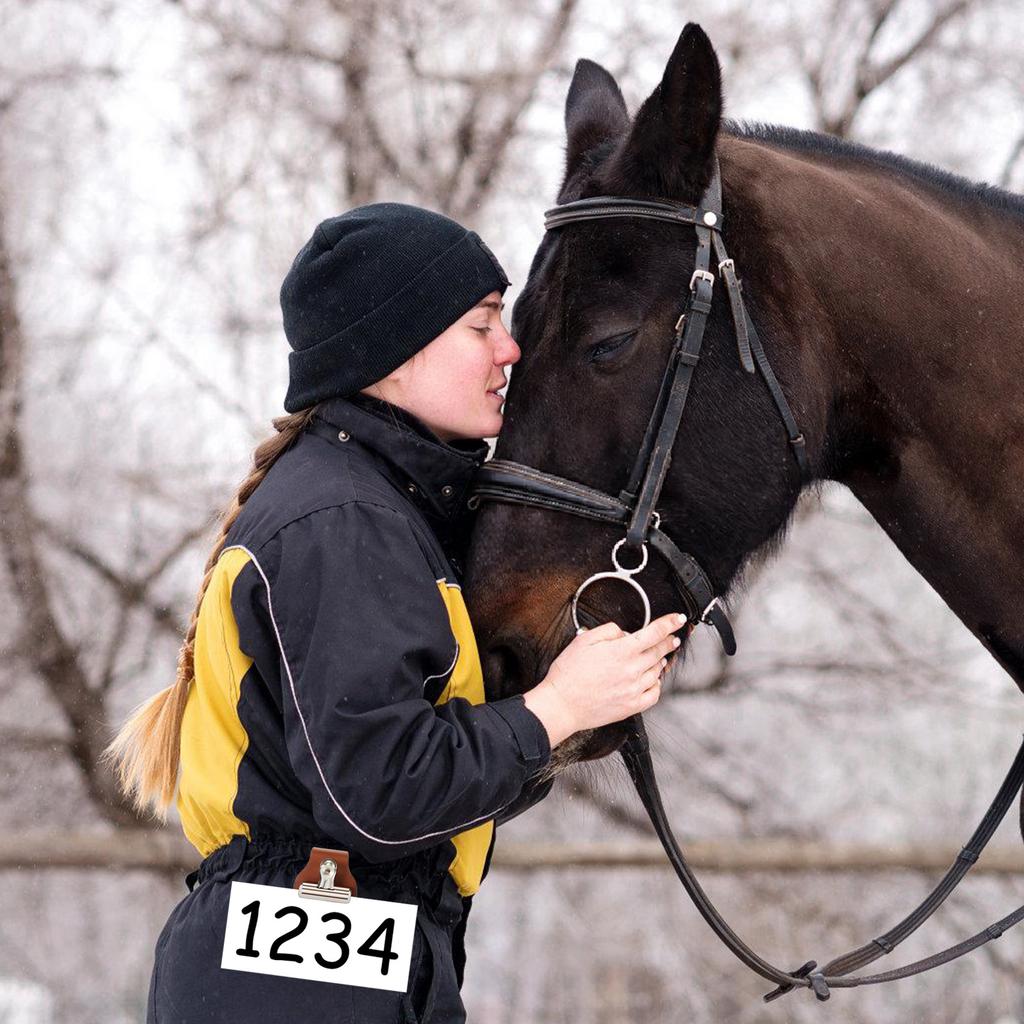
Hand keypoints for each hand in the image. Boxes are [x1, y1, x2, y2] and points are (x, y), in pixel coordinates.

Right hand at [523, 611, 685, 745]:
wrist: (561, 704)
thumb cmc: (568, 674)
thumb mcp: (583, 640)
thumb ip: (609, 631)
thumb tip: (625, 633)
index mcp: (622, 651)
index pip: (655, 632)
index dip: (670, 623)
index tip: (678, 619)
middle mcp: (632, 670)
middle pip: (660, 651)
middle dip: (669, 641)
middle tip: (673, 638)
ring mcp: (634, 690)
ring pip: (658, 671)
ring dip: (661, 661)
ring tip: (659, 657)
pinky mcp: (632, 706)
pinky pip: (654, 694)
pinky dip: (657, 684)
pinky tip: (652, 680)